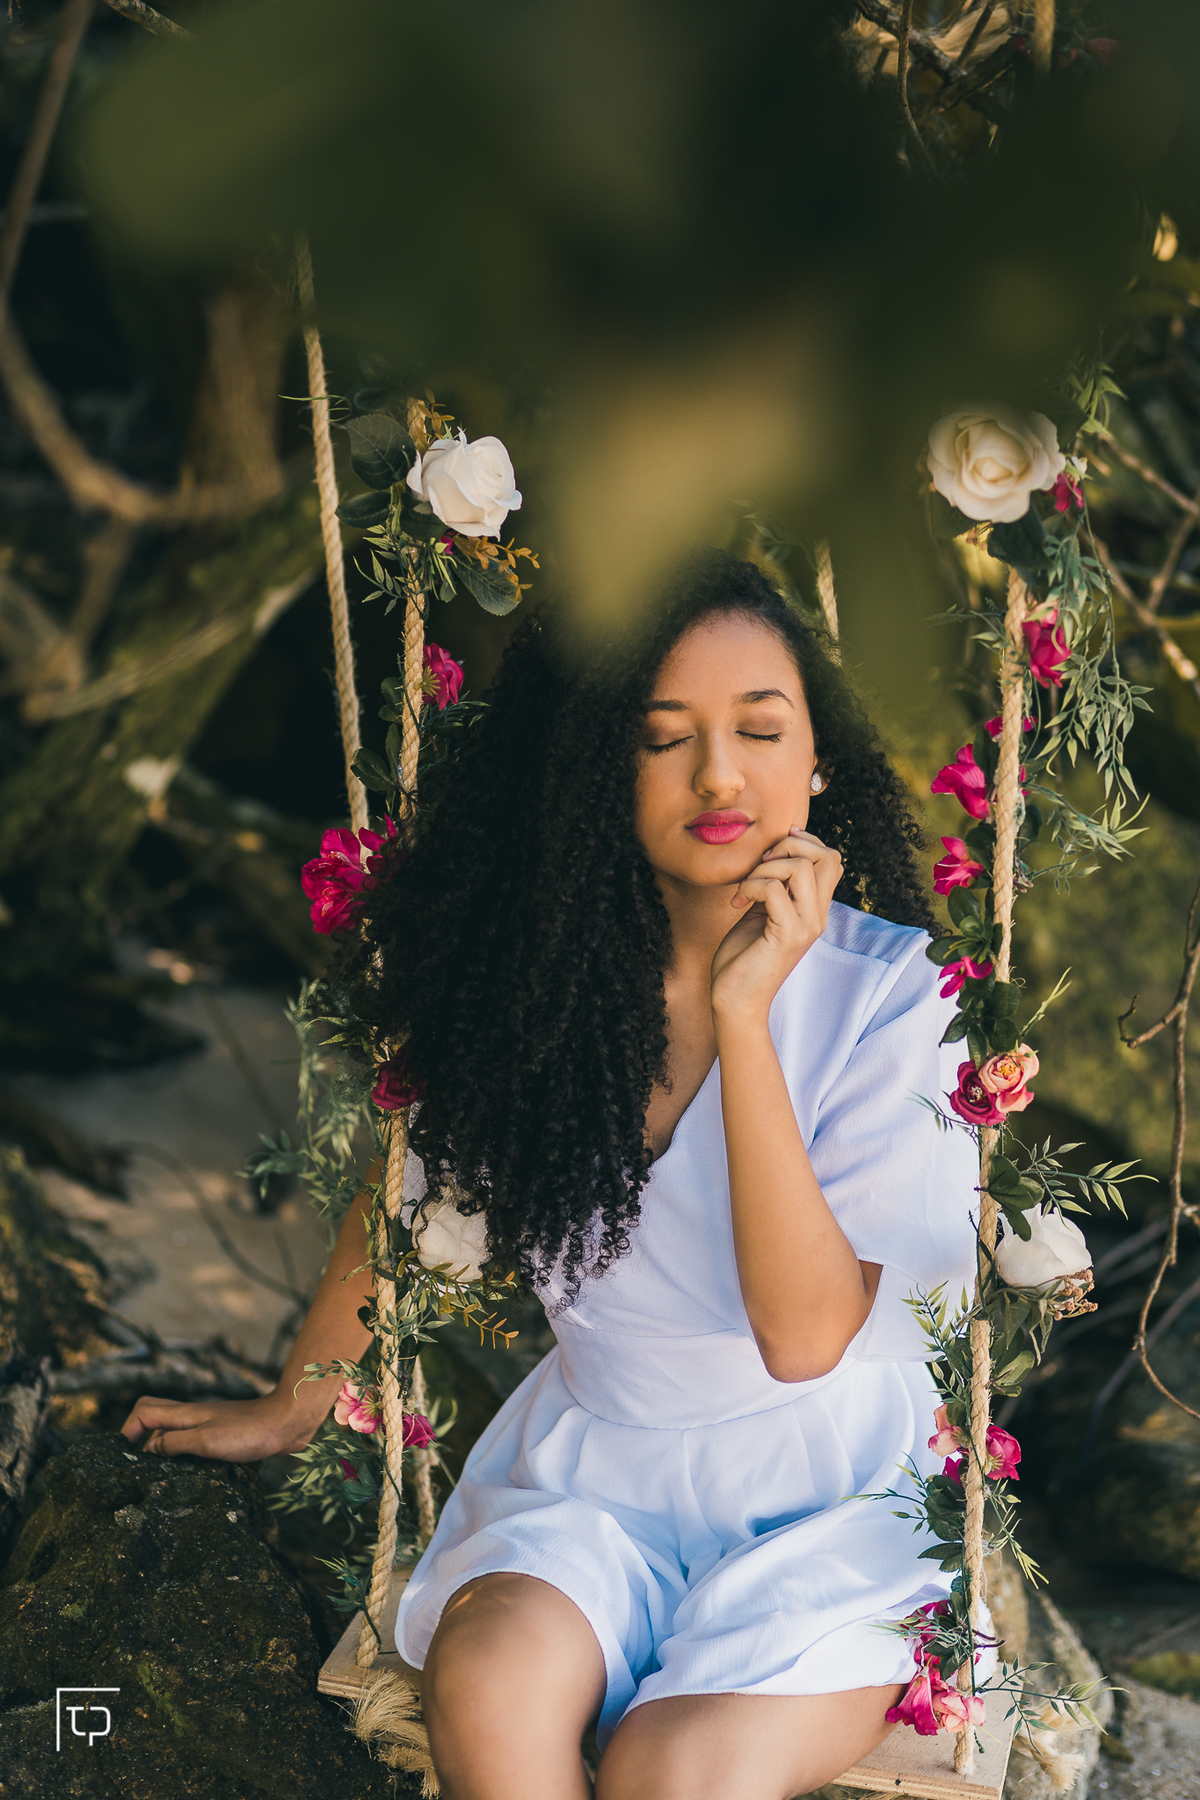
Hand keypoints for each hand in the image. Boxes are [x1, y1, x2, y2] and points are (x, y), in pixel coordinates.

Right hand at [120, 1392, 315, 1462]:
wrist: (288, 1423)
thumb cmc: (249, 1432)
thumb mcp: (205, 1441)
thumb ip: (174, 1444)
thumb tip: (148, 1450)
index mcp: (185, 1414)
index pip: (144, 1410)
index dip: (128, 1430)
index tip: (125, 1456)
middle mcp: (193, 1416)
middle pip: (155, 1416)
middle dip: (140, 1437)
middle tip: (139, 1467)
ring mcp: (208, 1425)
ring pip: (174, 1431)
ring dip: (163, 1449)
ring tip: (162, 1477)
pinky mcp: (223, 1436)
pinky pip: (193, 1442)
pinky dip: (185, 1455)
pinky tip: (191, 1476)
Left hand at [710, 828, 841, 1024]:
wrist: (736, 1001)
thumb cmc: (744, 958)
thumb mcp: (762, 913)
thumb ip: (774, 887)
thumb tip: (773, 854)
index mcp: (815, 909)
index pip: (832, 859)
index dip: (804, 843)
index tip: (771, 852)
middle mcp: (817, 916)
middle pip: (828, 857)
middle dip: (789, 846)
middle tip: (761, 865)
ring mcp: (806, 926)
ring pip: (801, 867)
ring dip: (765, 868)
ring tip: (746, 887)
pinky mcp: (786, 935)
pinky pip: (774, 889)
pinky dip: (751, 886)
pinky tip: (737, 902)